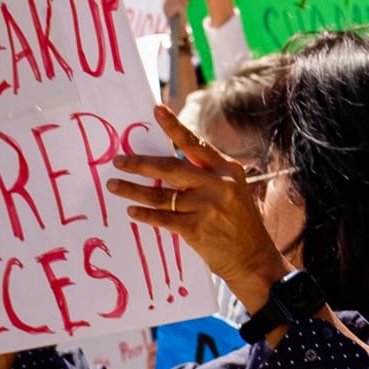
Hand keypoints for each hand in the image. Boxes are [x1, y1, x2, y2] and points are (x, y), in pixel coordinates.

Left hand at [107, 102, 286, 310]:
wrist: (254, 259)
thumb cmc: (240, 224)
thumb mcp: (232, 191)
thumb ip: (207, 177)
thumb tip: (169, 165)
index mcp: (228, 169)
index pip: (195, 143)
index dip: (174, 126)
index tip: (156, 110)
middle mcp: (218, 184)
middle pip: (170, 167)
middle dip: (140, 163)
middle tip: (118, 160)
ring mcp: (206, 206)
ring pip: (160, 194)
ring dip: (133, 189)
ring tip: (114, 185)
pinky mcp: (196, 229)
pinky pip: (162, 218)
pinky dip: (144, 214)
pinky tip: (132, 211)